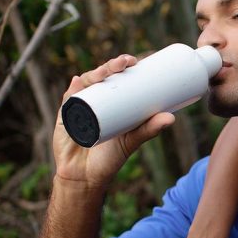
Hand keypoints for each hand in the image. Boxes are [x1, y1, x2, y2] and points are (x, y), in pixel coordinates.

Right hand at [55, 55, 174, 188]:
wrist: (85, 178)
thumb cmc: (109, 159)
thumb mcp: (131, 141)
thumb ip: (149, 129)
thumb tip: (172, 118)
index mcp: (110, 102)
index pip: (117, 78)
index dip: (125, 66)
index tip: (138, 60)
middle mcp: (94, 100)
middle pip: (103, 77)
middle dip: (113, 65)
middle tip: (128, 62)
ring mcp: (79, 106)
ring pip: (87, 84)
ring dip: (96, 73)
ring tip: (108, 72)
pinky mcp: (65, 117)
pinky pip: (69, 100)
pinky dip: (73, 90)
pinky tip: (78, 82)